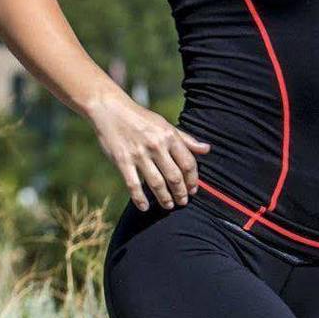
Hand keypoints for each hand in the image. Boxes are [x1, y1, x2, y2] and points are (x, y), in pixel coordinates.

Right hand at [90, 96, 210, 210]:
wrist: (111, 111)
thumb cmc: (142, 119)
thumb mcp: (166, 125)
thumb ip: (186, 139)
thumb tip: (206, 150)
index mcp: (169, 137)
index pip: (188, 163)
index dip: (193, 179)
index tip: (194, 189)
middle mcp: (157, 146)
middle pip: (174, 176)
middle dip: (181, 192)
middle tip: (183, 201)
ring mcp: (139, 155)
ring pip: (156, 183)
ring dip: (164, 197)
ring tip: (169, 206)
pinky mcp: (122, 161)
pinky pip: (133, 184)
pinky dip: (139, 198)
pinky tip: (145, 207)